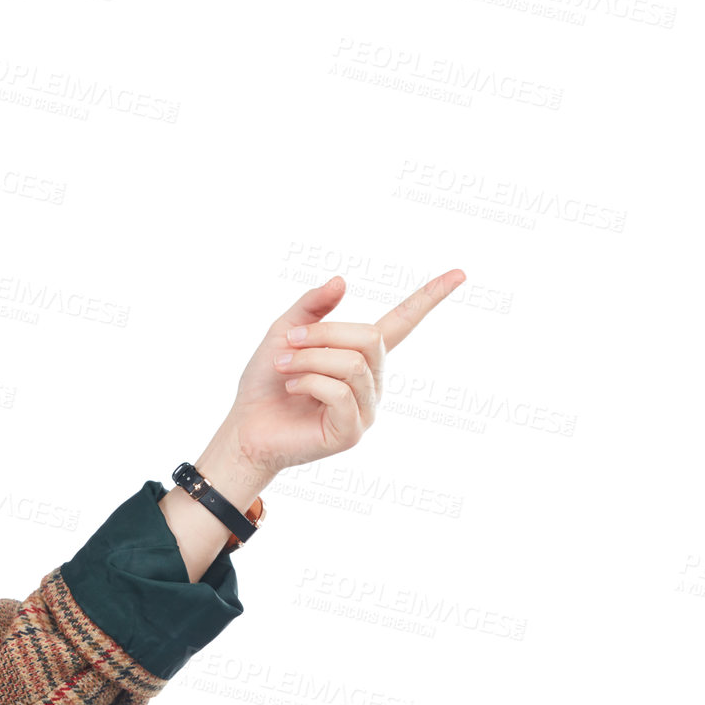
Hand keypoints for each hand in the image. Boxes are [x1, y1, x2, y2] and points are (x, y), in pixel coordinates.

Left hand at [217, 269, 465, 479]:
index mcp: (361, 355)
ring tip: (283, 367)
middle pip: (370, 338)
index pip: (403, 323)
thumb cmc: (266, 383)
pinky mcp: (353, 432)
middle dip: (323, 334)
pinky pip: (340, 393)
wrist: (245, 427)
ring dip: (309, 359)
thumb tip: (342, 280)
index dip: (429, 298)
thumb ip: (311, 308)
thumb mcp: (284, 334)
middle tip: (288, 342)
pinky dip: (308, 383)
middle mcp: (372, 381)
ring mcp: (366, 408)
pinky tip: (291, 389)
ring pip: (353, 364)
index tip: (459, 273)